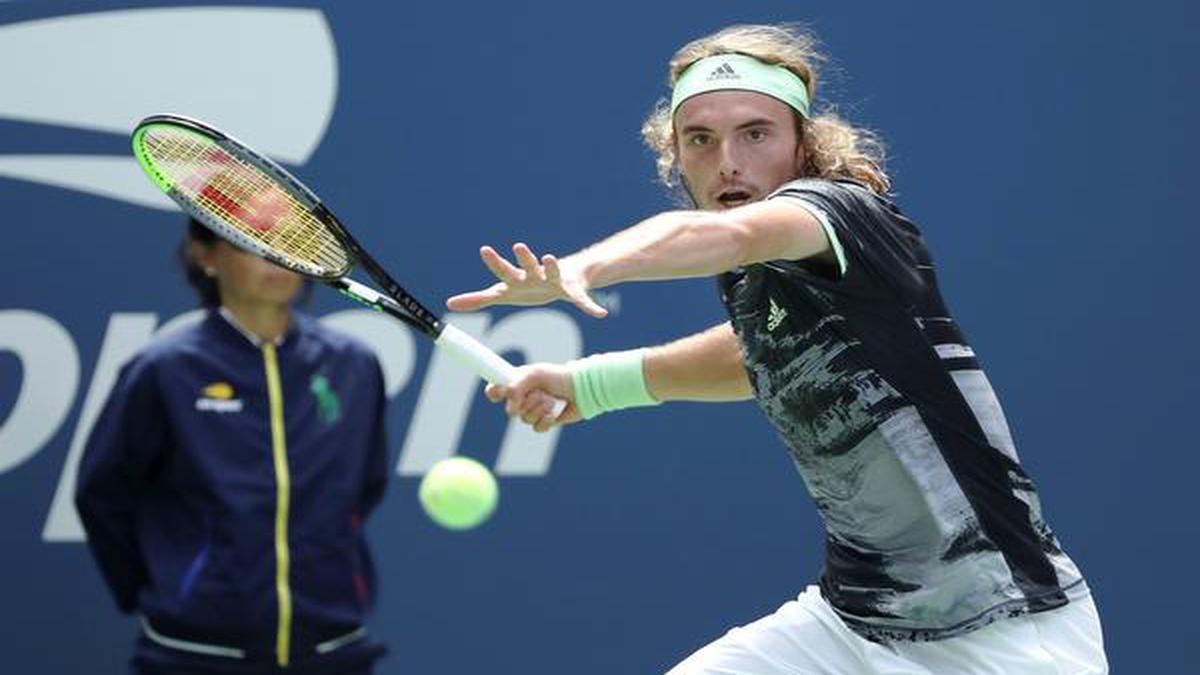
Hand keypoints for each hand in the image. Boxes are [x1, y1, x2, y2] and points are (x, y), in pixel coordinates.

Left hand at [446, 243, 607, 317]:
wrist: (563, 280)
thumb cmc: (528, 287)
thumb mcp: (503, 295)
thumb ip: (478, 299)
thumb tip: (448, 304)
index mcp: (519, 278)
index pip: (504, 270)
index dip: (495, 261)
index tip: (485, 249)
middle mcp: (537, 274)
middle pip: (528, 265)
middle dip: (524, 257)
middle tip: (518, 246)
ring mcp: (556, 280)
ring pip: (554, 272)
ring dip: (552, 266)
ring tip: (550, 258)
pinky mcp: (574, 291)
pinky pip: (582, 301)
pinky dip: (591, 307)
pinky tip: (599, 315)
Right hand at [485, 362, 579, 432]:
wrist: (582, 388)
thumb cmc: (558, 377)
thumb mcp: (535, 375)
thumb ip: (517, 387)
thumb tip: (510, 407)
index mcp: (517, 382)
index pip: (495, 390)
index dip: (494, 393)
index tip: (502, 392)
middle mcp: (523, 397)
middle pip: (511, 410)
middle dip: (528, 402)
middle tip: (540, 393)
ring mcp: (533, 410)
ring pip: (525, 419)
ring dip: (539, 410)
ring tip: (551, 400)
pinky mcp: (545, 421)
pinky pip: (537, 428)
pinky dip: (546, 421)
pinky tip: (554, 414)